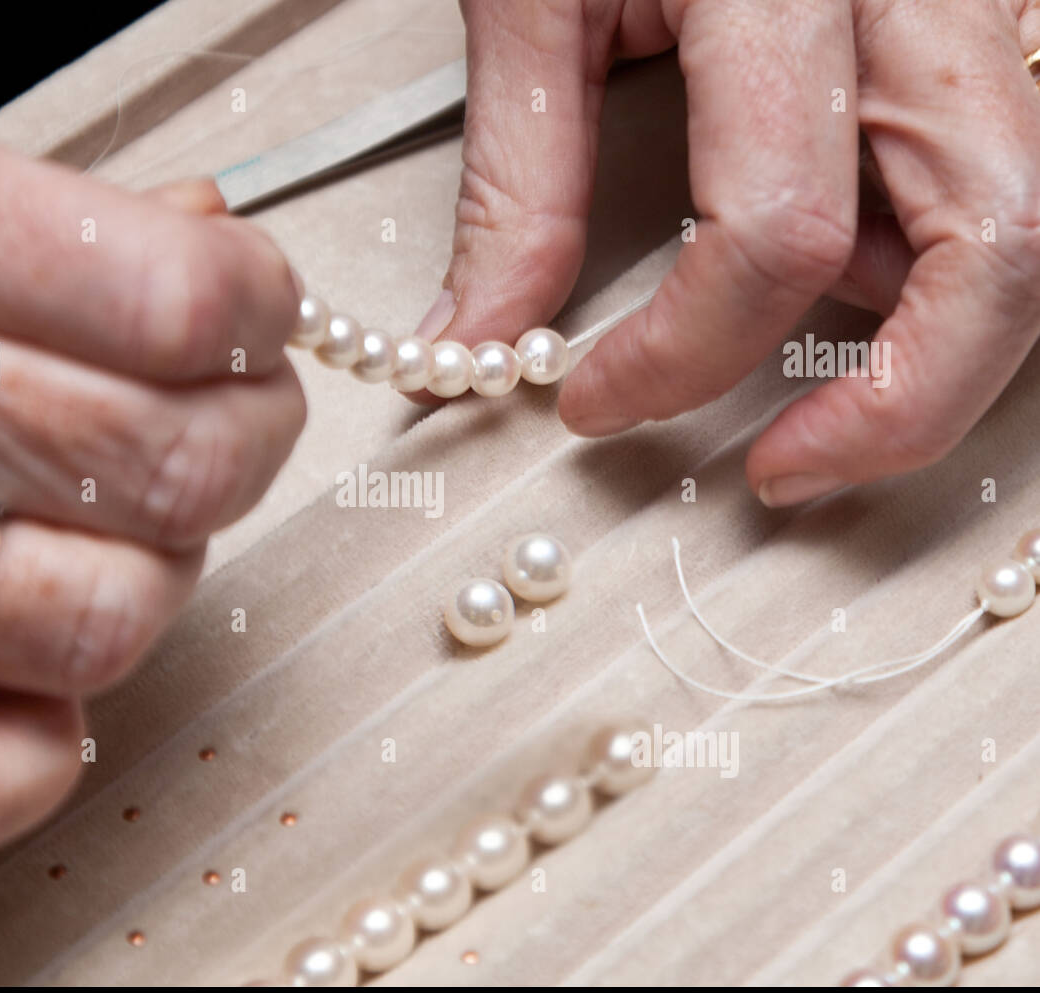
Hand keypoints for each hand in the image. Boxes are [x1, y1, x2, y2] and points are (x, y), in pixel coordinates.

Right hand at [0, 52, 303, 878]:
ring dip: (157, 581)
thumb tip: (199, 232)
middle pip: (171, 472)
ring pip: (98, 623)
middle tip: (227, 419)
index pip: (181, 303)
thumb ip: (38, 202)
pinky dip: (26, 763)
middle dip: (245, 443)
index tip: (260, 313)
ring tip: (126, 536)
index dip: (262, 311)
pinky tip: (34, 692)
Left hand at [418, 0, 1039, 506]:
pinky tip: (848, 278)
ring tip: (814, 395)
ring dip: (933, 344)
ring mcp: (981, 0)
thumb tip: (480, 344)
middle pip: (999, 246)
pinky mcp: (987, 18)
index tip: (595, 401)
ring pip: (1027, 220)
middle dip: (897, 406)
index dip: (677, 358)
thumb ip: (520, 188)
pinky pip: (1005, 175)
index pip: (772, 235)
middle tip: (784, 472)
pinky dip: (934, 264)